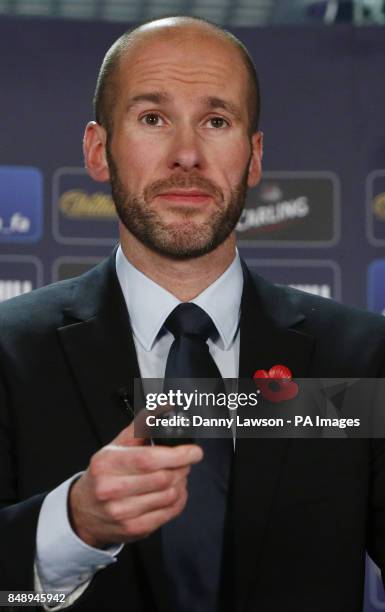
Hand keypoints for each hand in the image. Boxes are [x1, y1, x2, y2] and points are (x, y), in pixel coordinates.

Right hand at [68, 420, 202, 547]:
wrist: (83, 511)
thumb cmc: (102, 475)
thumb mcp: (114, 447)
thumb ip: (140, 426)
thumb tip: (161, 408)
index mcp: (107, 464)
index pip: (149, 459)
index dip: (177, 455)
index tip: (193, 451)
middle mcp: (112, 489)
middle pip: (163, 478)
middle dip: (182, 467)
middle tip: (184, 461)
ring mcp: (122, 512)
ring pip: (169, 496)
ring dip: (181, 483)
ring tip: (177, 475)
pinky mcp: (134, 529)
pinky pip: (169, 513)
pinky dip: (179, 500)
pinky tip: (174, 492)